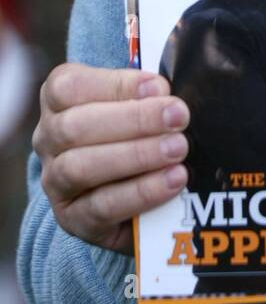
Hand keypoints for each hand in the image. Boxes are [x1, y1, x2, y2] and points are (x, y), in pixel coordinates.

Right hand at [33, 63, 189, 254]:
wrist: (126, 195)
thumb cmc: (131, 133)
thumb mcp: (134, 105)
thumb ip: (144, 95)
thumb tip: (162, 93)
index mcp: (57, 101)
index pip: (69, 87)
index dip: (115, 85)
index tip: (160, 87)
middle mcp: (48, 139)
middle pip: (74, 126)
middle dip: (134, 120)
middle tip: (178, 117)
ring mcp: (55, 181)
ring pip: (80, 167)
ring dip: (136, 156)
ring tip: (178, 149)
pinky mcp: (73, 218)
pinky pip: (101, 207)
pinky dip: (141, 193)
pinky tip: (172, 180)